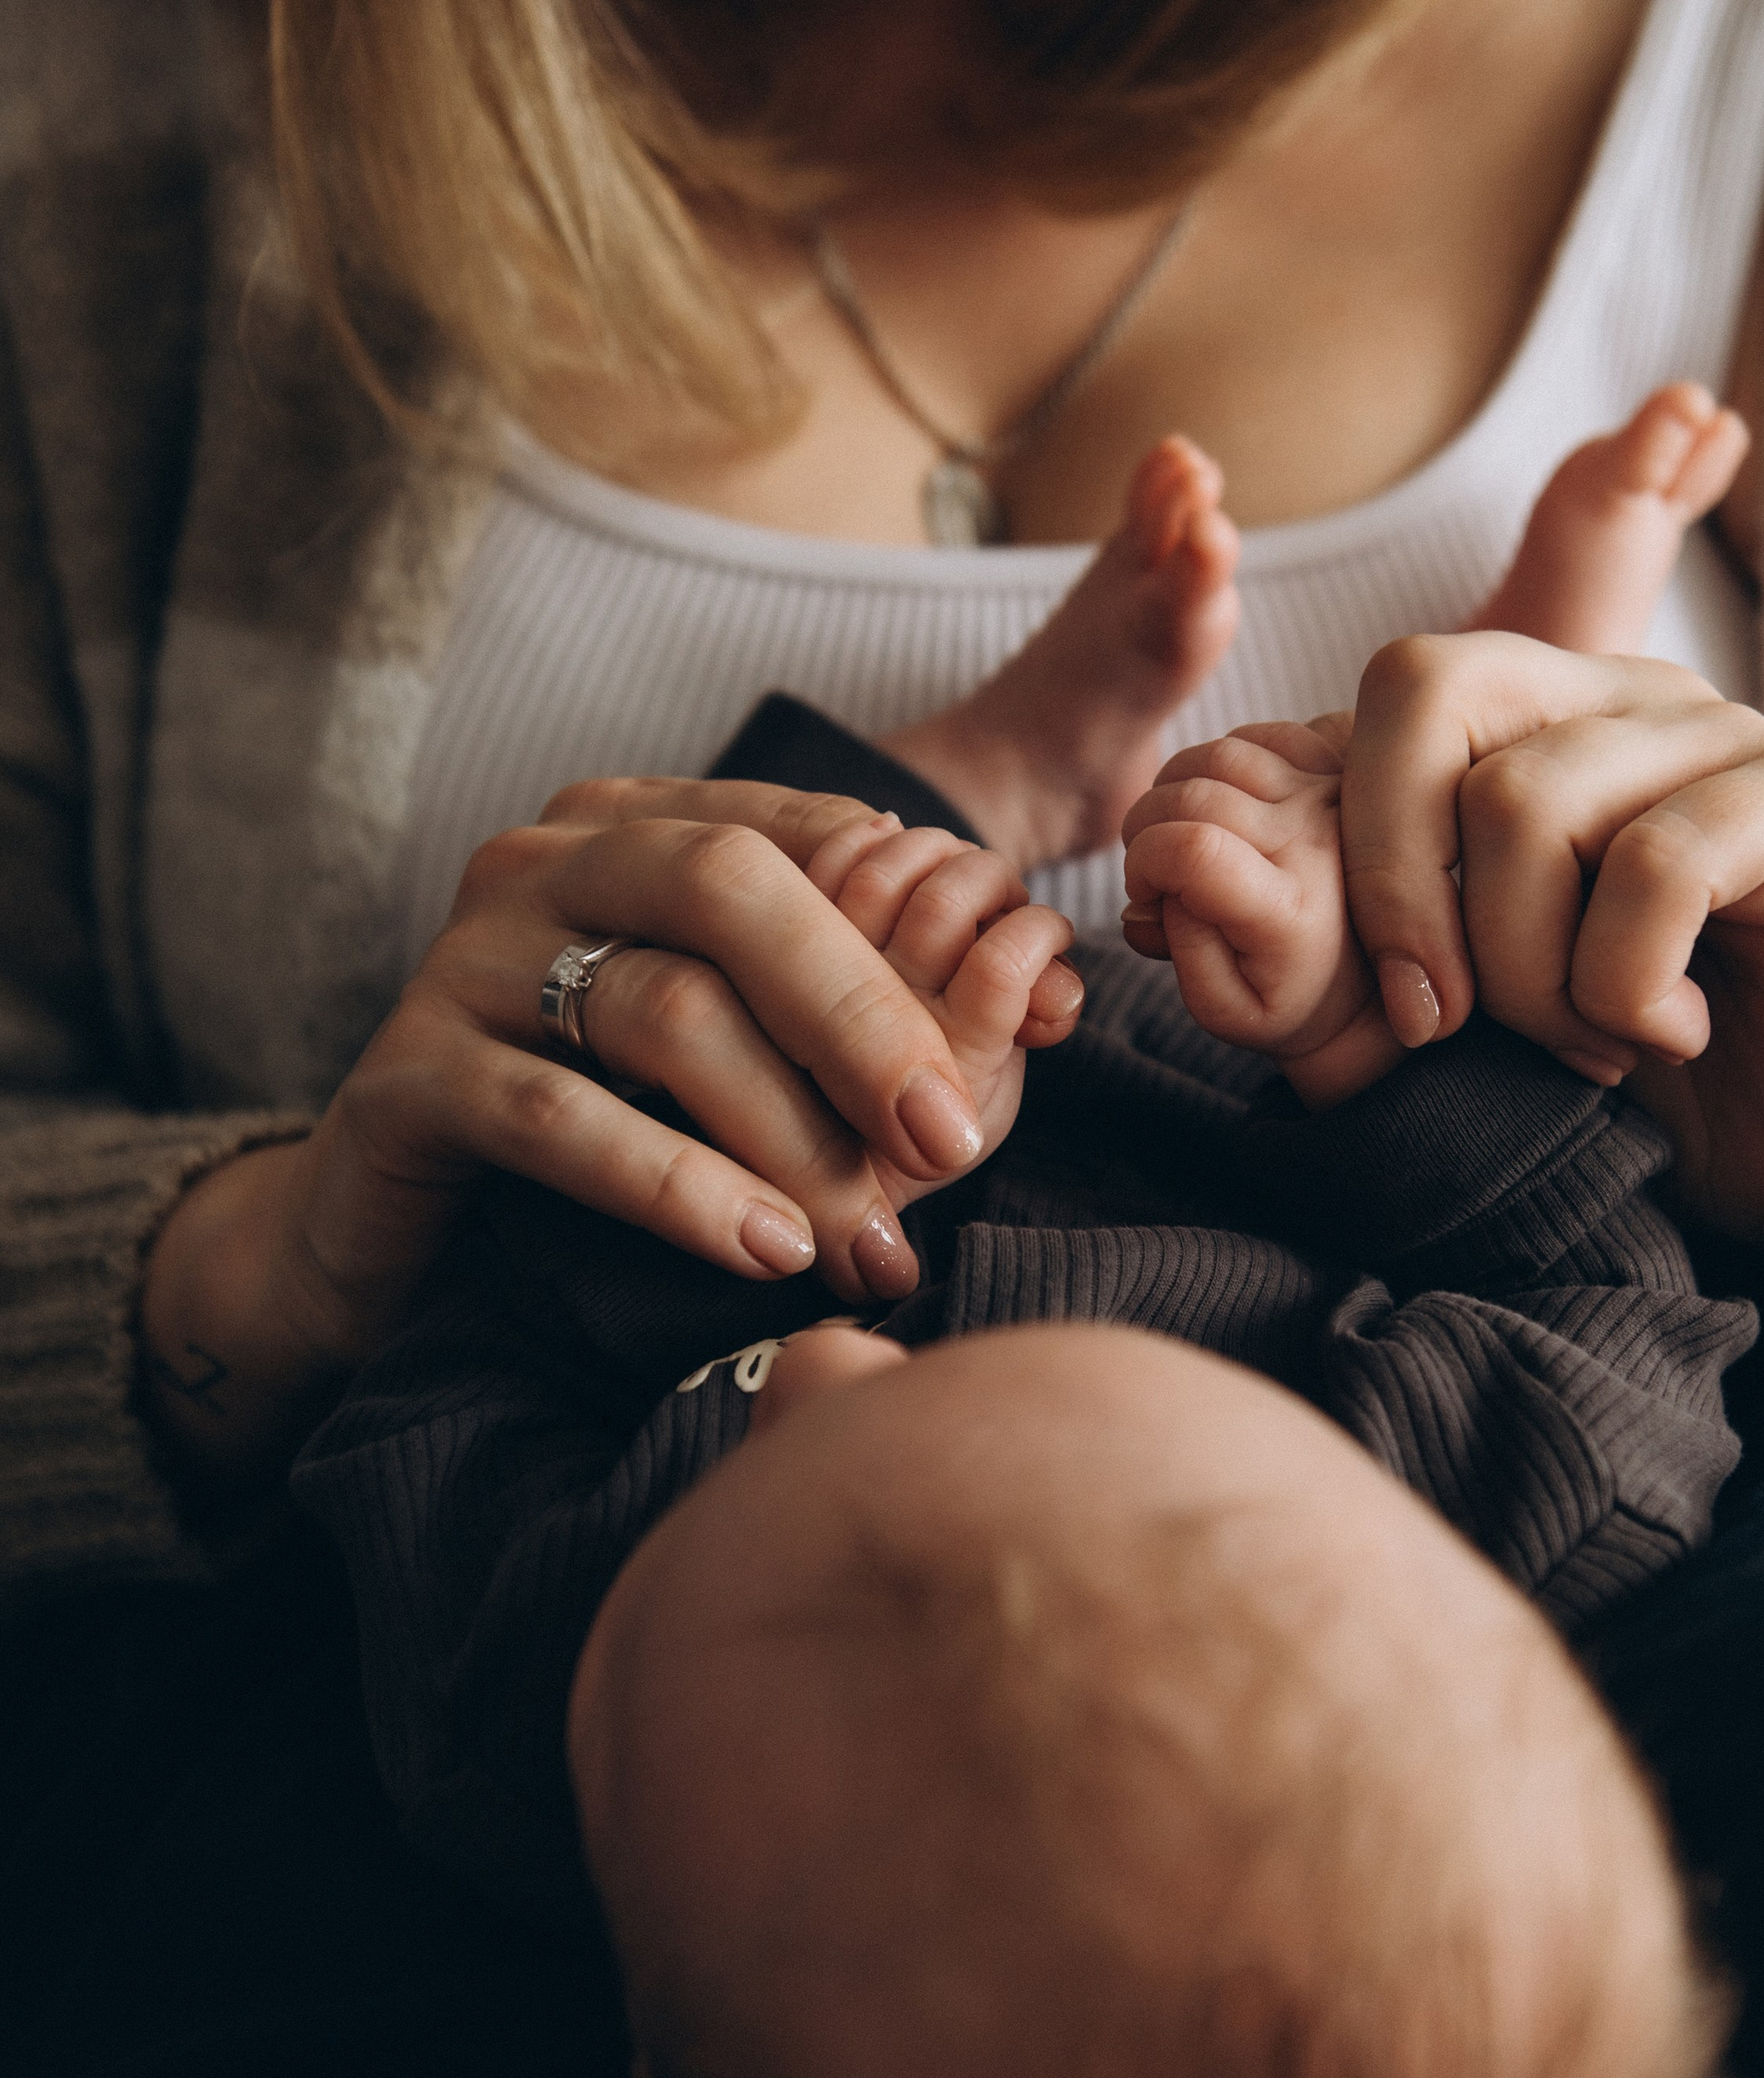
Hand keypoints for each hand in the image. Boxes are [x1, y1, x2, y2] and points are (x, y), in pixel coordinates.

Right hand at [141, 781, 1062, 1480]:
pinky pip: (560, 1116)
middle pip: (734, 886)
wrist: (393, 1248)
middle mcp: (546, 865)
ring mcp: (462, 959)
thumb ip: (867, 1019)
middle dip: (863, 1014)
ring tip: (862, 1235)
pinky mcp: (404, 1075)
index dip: (924, 934)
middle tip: (948, 1137)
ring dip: (785, 1133)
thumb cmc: (605, 1141)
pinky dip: (678, 1188)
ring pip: (660, 1007)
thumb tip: (1056, 1003)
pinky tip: (762, 1251)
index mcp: (641, 826)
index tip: (1026, 1039)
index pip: (811, 839)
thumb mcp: (745, 1062)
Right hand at [1119, 719, 1401, 1109]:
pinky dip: (1219, 762)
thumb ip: (1182, 953)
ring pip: (1224, 753)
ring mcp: (1331, 796)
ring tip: (1175, 834)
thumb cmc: (1289, 1002)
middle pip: (1196, 792)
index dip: (1142, 864)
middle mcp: (1317, 842)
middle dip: (1144, 827)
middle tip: (1150, 868)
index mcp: (1290, 911)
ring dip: (1174, 787)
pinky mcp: (1337, 768)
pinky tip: (1217, 805)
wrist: (1373, 988)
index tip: (1143, 894)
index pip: (1191, 850)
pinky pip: (1260, 737)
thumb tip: (1155, 891)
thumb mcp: (1226, 1012)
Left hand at [1332, 631, 1763, 1462]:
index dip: (1350, 843)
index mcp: (1538, 725)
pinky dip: (1632, 988)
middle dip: (1401, 886)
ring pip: (1527, 798)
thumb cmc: (1639, 1089)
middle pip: (1432, 690)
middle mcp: (1626, 699)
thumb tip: (1185, 881)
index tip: (1392, 1007)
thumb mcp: (1471, 1008)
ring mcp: (1726, 736)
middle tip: (1452, 1025)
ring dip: (1531, 973)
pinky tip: (1677, 1033)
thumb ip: (1366, 932)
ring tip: (1598, 1046)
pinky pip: (1655, 862)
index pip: (1390, 691)